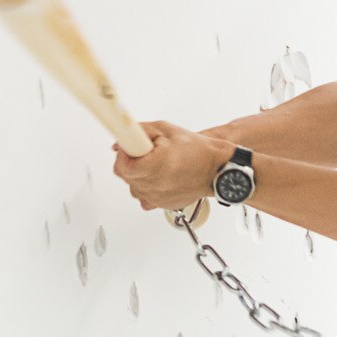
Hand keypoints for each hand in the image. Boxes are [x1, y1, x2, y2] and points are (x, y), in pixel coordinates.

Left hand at [113, 121, 230, 210]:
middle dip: (131, 163)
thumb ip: (138, 132)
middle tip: (146, 154)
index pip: (122, 166)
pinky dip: (147, 187)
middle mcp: (156, 185)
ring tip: (156, 165)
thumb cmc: (197, 150)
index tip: (129, 148)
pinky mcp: (162, 206)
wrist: (216, 168)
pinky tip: (158, 178)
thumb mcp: (165, 130)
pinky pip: (143, 197)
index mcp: (157, 166)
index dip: (123, 155)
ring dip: (138, 176)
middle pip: (126, 177)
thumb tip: (119, 142)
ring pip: (133, 188)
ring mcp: (158, 198)